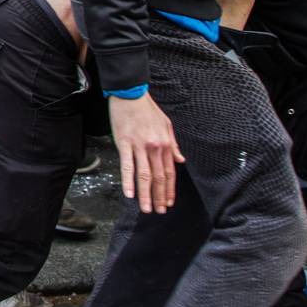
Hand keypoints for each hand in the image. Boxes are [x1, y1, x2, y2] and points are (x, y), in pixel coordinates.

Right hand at [109, 93, 183, 213]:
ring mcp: (139, 146)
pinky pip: (127, 166)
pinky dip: (129, 181)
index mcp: (166, 144)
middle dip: (159, 197)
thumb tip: (181, 161)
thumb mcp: (166, 125)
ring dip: (146, 195)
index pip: (170, 172)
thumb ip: (174, 145)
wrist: (130, 94)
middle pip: (159, 178)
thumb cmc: (147, 109)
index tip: (168, 202)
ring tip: (146, 209)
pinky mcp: (125, 143)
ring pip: (145, 176)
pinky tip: (130, 193)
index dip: (169, 190)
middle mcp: (155, 147)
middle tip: (158, 211)